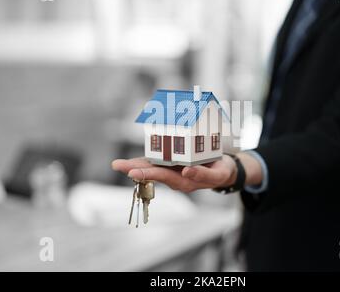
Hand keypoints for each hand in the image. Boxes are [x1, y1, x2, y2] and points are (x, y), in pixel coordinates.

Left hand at [111, 155, 237, 192]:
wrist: (222, 170)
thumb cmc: (220, 172)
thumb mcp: (217, 175)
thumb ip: (203, 175)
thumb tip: (186, 172)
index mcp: (183, 181)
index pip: (163, 177)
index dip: (148, 174)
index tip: (133, 173)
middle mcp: (174, 177)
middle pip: (151, 173)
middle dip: (134, 169)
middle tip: (117, 165)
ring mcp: (172, 170)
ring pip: (151, 167)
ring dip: (134, 165)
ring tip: (117, 164)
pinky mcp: (172, 162)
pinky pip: (157, 160)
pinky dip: (145, 158)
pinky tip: (132, 160)